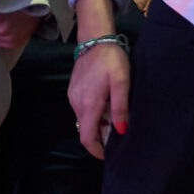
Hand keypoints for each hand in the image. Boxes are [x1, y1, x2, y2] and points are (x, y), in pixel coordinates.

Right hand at [70, 40, 131, 157]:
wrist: (95, 39)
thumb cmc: (111, 60)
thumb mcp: (121, 82)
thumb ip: (120, 107)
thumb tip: (121, 130)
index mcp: (89, 105)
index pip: (87, 138)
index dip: (96, 150)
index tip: (108, 155)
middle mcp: (77, 104)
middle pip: (85, 131)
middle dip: (99, 137)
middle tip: (117, 132)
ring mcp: (73, 97)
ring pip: (83, 120)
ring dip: (97, 124)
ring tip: (113, 117)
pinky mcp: (72, 91)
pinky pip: (81, 110)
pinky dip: (92, 114)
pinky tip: (105, 105)